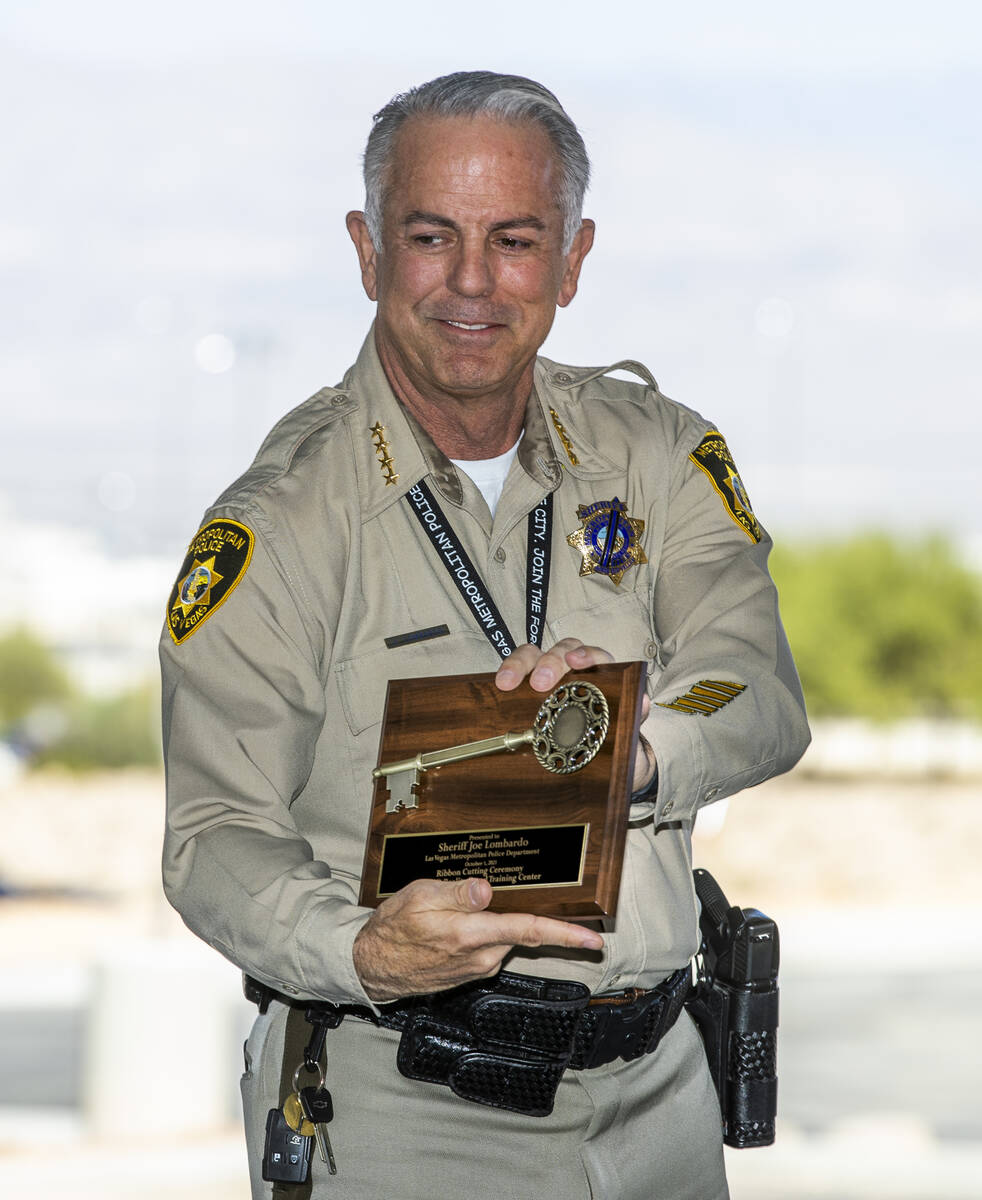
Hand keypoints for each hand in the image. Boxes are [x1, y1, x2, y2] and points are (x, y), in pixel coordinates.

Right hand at [352, 876, 603, 1001]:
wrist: (372, 966)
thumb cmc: (393, 927)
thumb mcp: (419, 896)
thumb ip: (456, 893)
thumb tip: (486, 890)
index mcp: (471, 936)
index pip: (528, 931)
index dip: (564, 934)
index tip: (593, 939)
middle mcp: (481, 958)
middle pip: (518, 931)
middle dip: (521, 914)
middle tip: (499, 895)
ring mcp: (477, 968)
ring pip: (502, 937)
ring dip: (493, 922)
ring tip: (454, 908)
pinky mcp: (470, 972)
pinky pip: (488, 946)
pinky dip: (483, 933)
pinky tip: (454, 925)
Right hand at [495, 639, 656, 792]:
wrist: (598, 767)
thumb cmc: (613, 745)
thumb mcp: (628, 737)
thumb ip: (635, 720)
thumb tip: (644, 703)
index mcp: (601, 678)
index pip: (595, 656)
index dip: (585, 654)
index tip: (575, 660)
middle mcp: (573, 672)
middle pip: (560, 651)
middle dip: (549, 662)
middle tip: (540, 683)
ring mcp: (547, 678)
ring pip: (533, 656)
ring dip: (520, 664)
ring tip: (507, 682)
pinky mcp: (526, 690)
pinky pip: (515, 674)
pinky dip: (507, 674)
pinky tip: (499, 686)